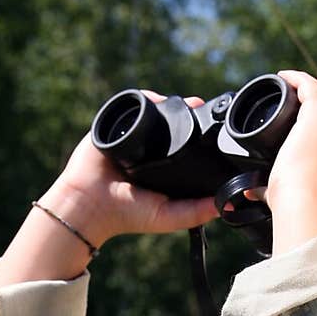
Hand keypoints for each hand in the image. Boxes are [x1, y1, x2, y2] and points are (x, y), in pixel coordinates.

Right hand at [47, 94, 219, 248]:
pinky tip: (157, 99)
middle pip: (172, 122)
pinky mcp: (113, 125)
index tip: (215, 125)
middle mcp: (149, 148)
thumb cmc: (127, 215)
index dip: (200, 133)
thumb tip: (226, 206)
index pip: (186, 143)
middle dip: (186, 111)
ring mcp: (130, 134)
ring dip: (168, 103)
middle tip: (199, 106)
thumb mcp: (168, 216)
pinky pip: (131, 105)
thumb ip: (196, 212)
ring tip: (181, 102)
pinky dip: (144, 99)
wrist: (90, 206)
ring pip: (154, 111)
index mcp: (163, 166)